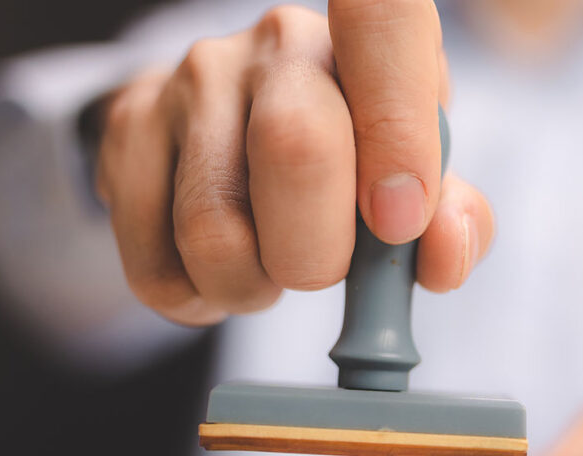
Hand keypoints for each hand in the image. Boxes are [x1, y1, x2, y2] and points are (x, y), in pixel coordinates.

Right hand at [97, 3, 491, 324]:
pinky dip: (197, 301)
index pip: (385, 20)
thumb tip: (443, 251)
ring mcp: (193, 79)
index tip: (399, 223)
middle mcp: (278, 41)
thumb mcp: (418, 178)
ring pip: (214, 231)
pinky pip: (156, 265)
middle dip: (316, 256)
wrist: (242, 130)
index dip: (398, 128)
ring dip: (252, 289)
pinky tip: (217, 275)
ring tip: (266, 272)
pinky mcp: (129, 128)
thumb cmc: (353, 162)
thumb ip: (453, 218)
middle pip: (296, 149)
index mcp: (364, 41)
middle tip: (319, 272)